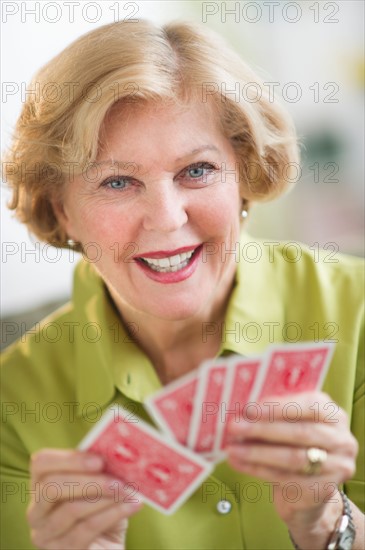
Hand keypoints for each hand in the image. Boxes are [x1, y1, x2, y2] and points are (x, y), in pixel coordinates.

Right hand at [27, 449, 142, 549]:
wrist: (107, 546)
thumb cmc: (102, 510)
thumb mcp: (100, 486)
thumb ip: (99, 469)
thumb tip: (114, 454)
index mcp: (41, 485)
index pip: (41, 463)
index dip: (69, 459)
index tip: (99, 460)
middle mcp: (36, 511)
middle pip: (51, 487)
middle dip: (89, 481)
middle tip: (118, 480)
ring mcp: (45, 535)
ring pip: (71, 509)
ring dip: (105, 498)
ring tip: (129, 493)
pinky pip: (86, 529)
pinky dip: (113, 514)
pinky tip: (132, 506)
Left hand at [225, 392, 357, 547]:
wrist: (307, 489)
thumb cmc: (294, 445)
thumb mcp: (290, 424)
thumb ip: (275, 413)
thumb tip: (242, 407)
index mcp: (333, 414)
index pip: (310, 405)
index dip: (278, 406)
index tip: (249, 408)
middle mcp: (341, 439)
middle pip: (300, 433)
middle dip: (263, 429)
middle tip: (234, 426)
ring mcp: (337, 467)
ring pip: (292, 458)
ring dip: (257, 452)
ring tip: (231, 448)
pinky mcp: (323, 490)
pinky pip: (286, 479)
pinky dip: (257, 470)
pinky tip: (237, 463)